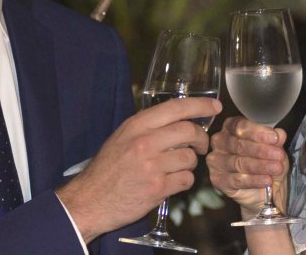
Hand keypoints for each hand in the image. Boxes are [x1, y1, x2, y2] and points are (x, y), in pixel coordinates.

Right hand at [57, 96, 220, 242]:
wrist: (90, 199)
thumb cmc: (108, 169)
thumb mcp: (122, 137)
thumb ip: (148, 128)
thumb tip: (180, 121)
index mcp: (136, 125)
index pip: (176, 108)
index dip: (200, 105)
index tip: (215, 107)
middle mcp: (145, 142)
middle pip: (189, 131)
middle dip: (201, 139)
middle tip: (200, 145)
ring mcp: (152, 166)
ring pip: (190, 158)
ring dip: (189, 164)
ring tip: (175, 168)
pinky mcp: (157, 188)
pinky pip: (186, 180)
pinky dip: (183, 181)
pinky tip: (171, 183)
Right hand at [207, 116, 289, 218]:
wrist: (268, 190)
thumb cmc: (267, 162)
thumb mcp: (275, 148)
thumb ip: (276, 140)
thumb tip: (279, 134)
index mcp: (231, 127)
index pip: (240, 126)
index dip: (258, 132)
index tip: (274, 138)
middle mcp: (220, 141)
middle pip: (238, 144)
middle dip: (261, 150)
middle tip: (278, 155)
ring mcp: (216, 161)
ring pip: (238, 162)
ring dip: (260, 166)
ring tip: (276, 168)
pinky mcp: (218, 180)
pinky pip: (236, 180)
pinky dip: (254, 180)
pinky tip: (266, 180)